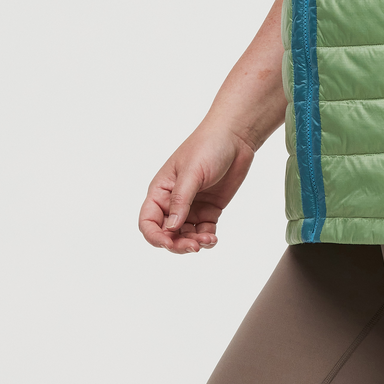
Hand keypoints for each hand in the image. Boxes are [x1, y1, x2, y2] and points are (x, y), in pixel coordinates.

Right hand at [138, 121, 255, 253]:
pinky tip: (213, 238)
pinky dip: (206, 238)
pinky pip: (203, 231)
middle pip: (167, 234)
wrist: (236, 137)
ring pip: (185, 236)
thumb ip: (180, 201)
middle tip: (193, 246)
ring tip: (207, 240)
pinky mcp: (209, 209)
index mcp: (160, 191)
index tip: (168, 243)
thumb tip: (170, 228)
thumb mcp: (191, 173)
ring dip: (193, 243)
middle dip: (177, 244)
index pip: (148, 221)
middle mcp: (172, 202)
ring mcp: (191, 207)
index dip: (154, 236)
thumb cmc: (208, 146)